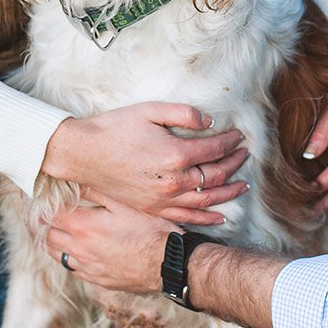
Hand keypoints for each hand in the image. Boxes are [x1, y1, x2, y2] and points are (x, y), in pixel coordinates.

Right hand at [42, 103, 248, 225]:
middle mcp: (175, 180)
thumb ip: (184, 113)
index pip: (215, 148)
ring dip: (229, 192)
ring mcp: (164, 197)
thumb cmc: (114, 128)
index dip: (230, 141)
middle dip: (234, 163)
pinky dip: (207, 217)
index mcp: (176, 154)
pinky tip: (220, 216)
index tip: (238, 136)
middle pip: (217, 174)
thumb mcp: (150, 110)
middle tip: (244, 155)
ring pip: (208, 198)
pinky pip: (187, 216)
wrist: (83, 153)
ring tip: (243, 185)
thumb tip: (209, 122)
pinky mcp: (153, 207)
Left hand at [45, 195, 177, 294]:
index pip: (49, 215)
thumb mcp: (125, 204)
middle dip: (44, 225)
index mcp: (83, 227)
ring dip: (55, 243)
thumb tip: (76, 180)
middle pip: (48, 237)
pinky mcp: (99, 281)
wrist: (170, 265)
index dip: (43, 206)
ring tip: (58, 233)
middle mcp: (80, 250)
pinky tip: (79, 252)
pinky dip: (72, 259)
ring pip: (58, 256)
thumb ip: (98, 192)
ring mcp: (88, 268)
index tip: (41, 200)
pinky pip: (75, 270)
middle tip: (44, 216)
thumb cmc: (151, 231)